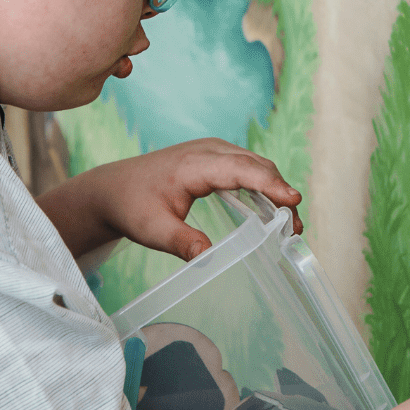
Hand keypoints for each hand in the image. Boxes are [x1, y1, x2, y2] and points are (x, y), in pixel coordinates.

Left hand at [38, 139, 301, 260]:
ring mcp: (214, 151)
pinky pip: (248, 167)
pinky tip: (272, 208)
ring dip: (276, 188)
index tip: (293, 200)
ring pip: (256, 165)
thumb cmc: (133, 206)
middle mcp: (209, 150)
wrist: (114, 188)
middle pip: (257, 165)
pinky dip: (265, 184)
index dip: (270, 184)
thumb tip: (208, 258)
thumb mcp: (152, 230)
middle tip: (295, 227)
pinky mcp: (216, 158)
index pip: (242, 169)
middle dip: (281, 192)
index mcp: (195, 164)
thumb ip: (181, 242)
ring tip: (290, 223)